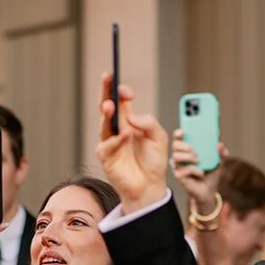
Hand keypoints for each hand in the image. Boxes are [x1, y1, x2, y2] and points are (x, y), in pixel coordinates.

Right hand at [93, 72, 169, 213]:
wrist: (150, 186)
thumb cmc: (154, 161)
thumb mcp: (160, 138)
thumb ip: (149, 123)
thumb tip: (131, 117)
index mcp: (129, 121)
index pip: (121, 100)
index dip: (121, 92)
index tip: (127, 91)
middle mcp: (117, 129)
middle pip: (107, 106)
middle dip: (106, 91)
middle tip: (107, 78)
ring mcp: (110, 142)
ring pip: (103, 124)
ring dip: (106, 113)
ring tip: (110, 105)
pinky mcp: (106, 157)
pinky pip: (106, 146)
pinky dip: (115, 140)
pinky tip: (124, 136)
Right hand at [171, 131, 217, 215]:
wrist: (208, 191)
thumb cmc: (210, 174)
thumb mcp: (219, 162)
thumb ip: (221, 153)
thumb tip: (220, 144)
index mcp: (187, 150)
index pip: (178, 138)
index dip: (178, 133)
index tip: (183, 132)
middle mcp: (180, 157)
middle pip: (175, 145)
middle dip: (185, 146)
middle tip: (195, 151)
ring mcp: (178, 167)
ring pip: (176, 156)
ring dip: (188, 157)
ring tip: (198, 161)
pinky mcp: (179, 176)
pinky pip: (184, 169)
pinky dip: (195, 170)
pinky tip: (201, 173)